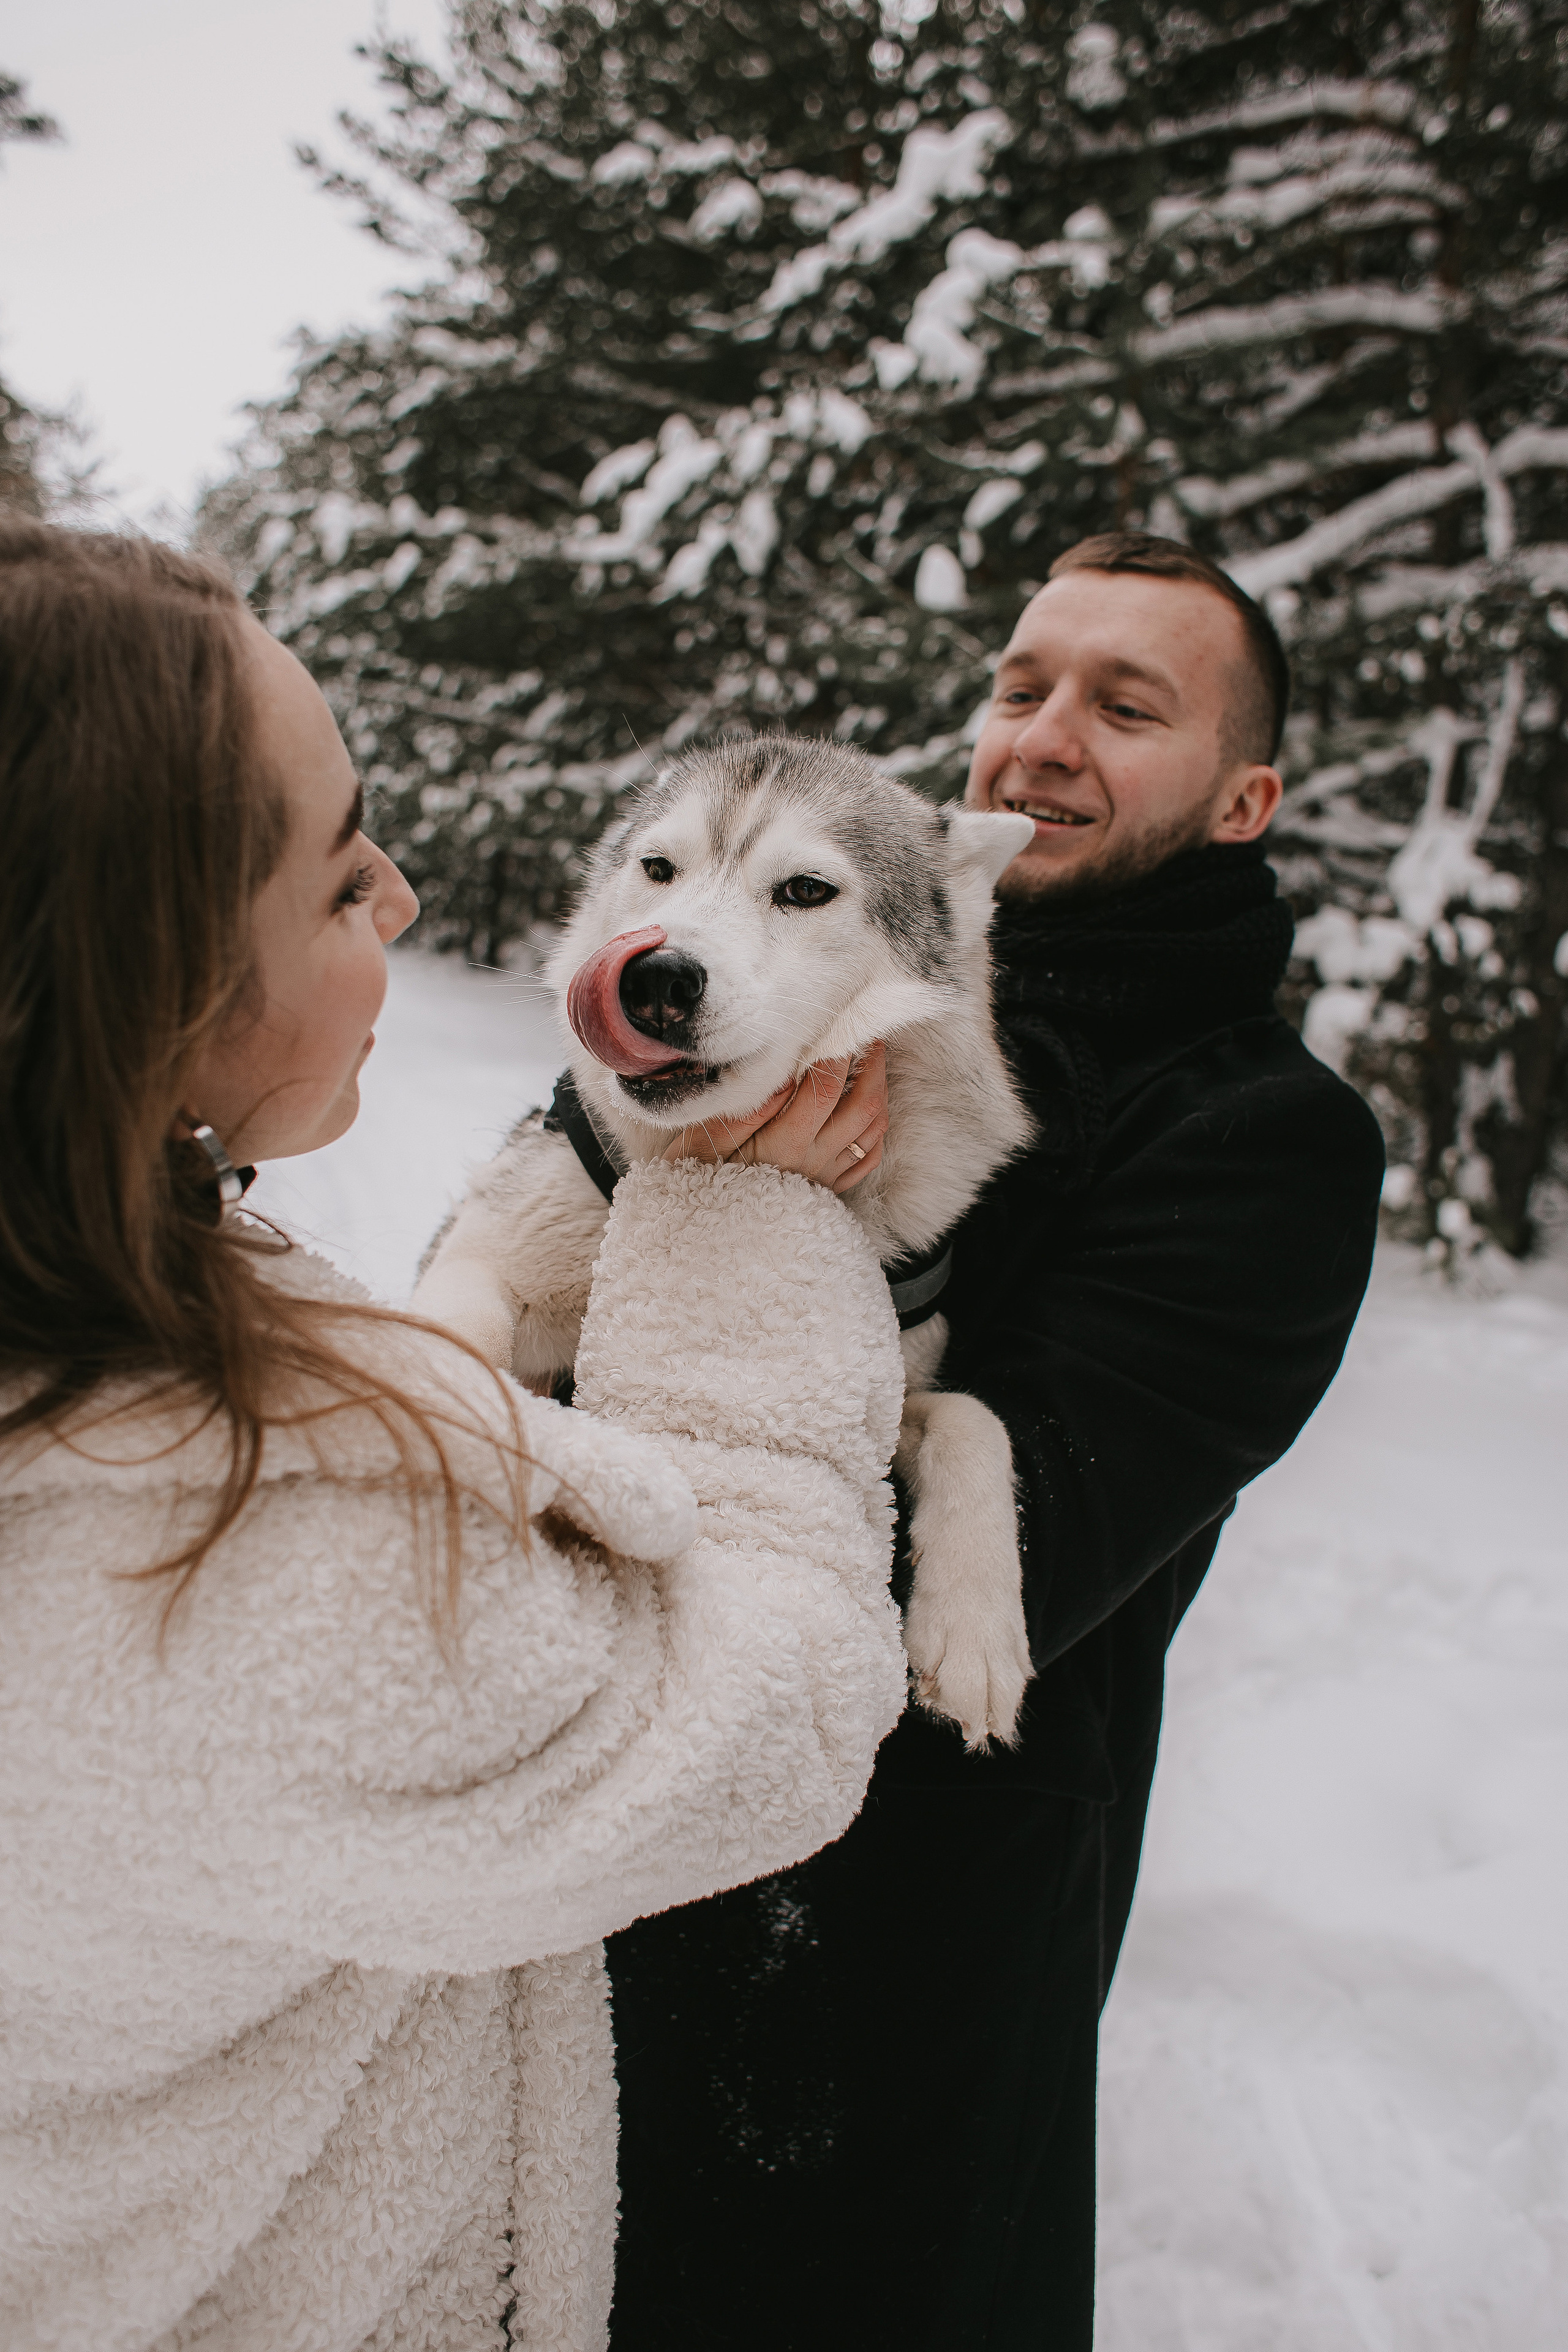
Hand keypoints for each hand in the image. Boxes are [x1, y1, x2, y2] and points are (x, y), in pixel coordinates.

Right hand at [662, 1043, 888, 1194]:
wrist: (703, 1245)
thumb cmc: (694, 1185)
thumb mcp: (701, 1145)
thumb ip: (743, 1112)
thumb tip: (780, 1077)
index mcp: (783, 1146)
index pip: (823, 1089)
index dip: (838, 1051)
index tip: (839, 1023)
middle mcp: (813, 1162)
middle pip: (863, 1106)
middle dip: (872, 1064)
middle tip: (868, 1032)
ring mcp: (826, 1178)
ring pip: (873, 1129)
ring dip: (880, 1090)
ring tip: (873, 1061)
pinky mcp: (830, 1191)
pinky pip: (869, 1158)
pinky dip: (876, 1127)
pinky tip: (870, 1107)